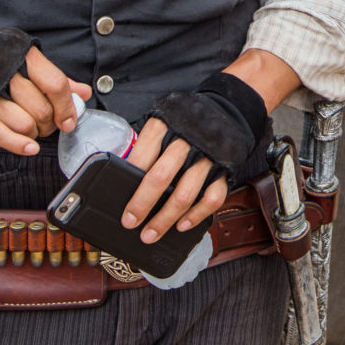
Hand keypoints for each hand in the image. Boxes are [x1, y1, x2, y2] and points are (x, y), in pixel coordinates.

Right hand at [0, 46, 90, 156]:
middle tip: (47, 123)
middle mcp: (5, 72)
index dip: (67, 107)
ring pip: (23, 124)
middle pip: (40, 109)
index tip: (69, 121)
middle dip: (49, 123)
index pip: (55, 85)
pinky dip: (17, 145)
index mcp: (25, 56)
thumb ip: (57, 80)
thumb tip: (84, 94)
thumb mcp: (32, 65)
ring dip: (32, 133)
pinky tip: (30, 148)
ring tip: (31, 128)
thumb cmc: (2, 66)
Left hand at [121, 73, 271, 243]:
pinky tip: (182, 225)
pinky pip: (212, 198)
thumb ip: (147, 145)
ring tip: (151, 233)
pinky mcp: (224, 169)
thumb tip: (123, 178)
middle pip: (161, 176)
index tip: (119, 198)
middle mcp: (187, 140)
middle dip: (143, 203)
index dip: (129, 179)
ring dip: (165, 218)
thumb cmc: (185, 122)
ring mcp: (207, 156)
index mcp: (166, 125)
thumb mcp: (162, 121)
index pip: (143, 155)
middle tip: (130, 222)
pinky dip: (197, 215)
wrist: (226, 110)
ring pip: (184, 193)